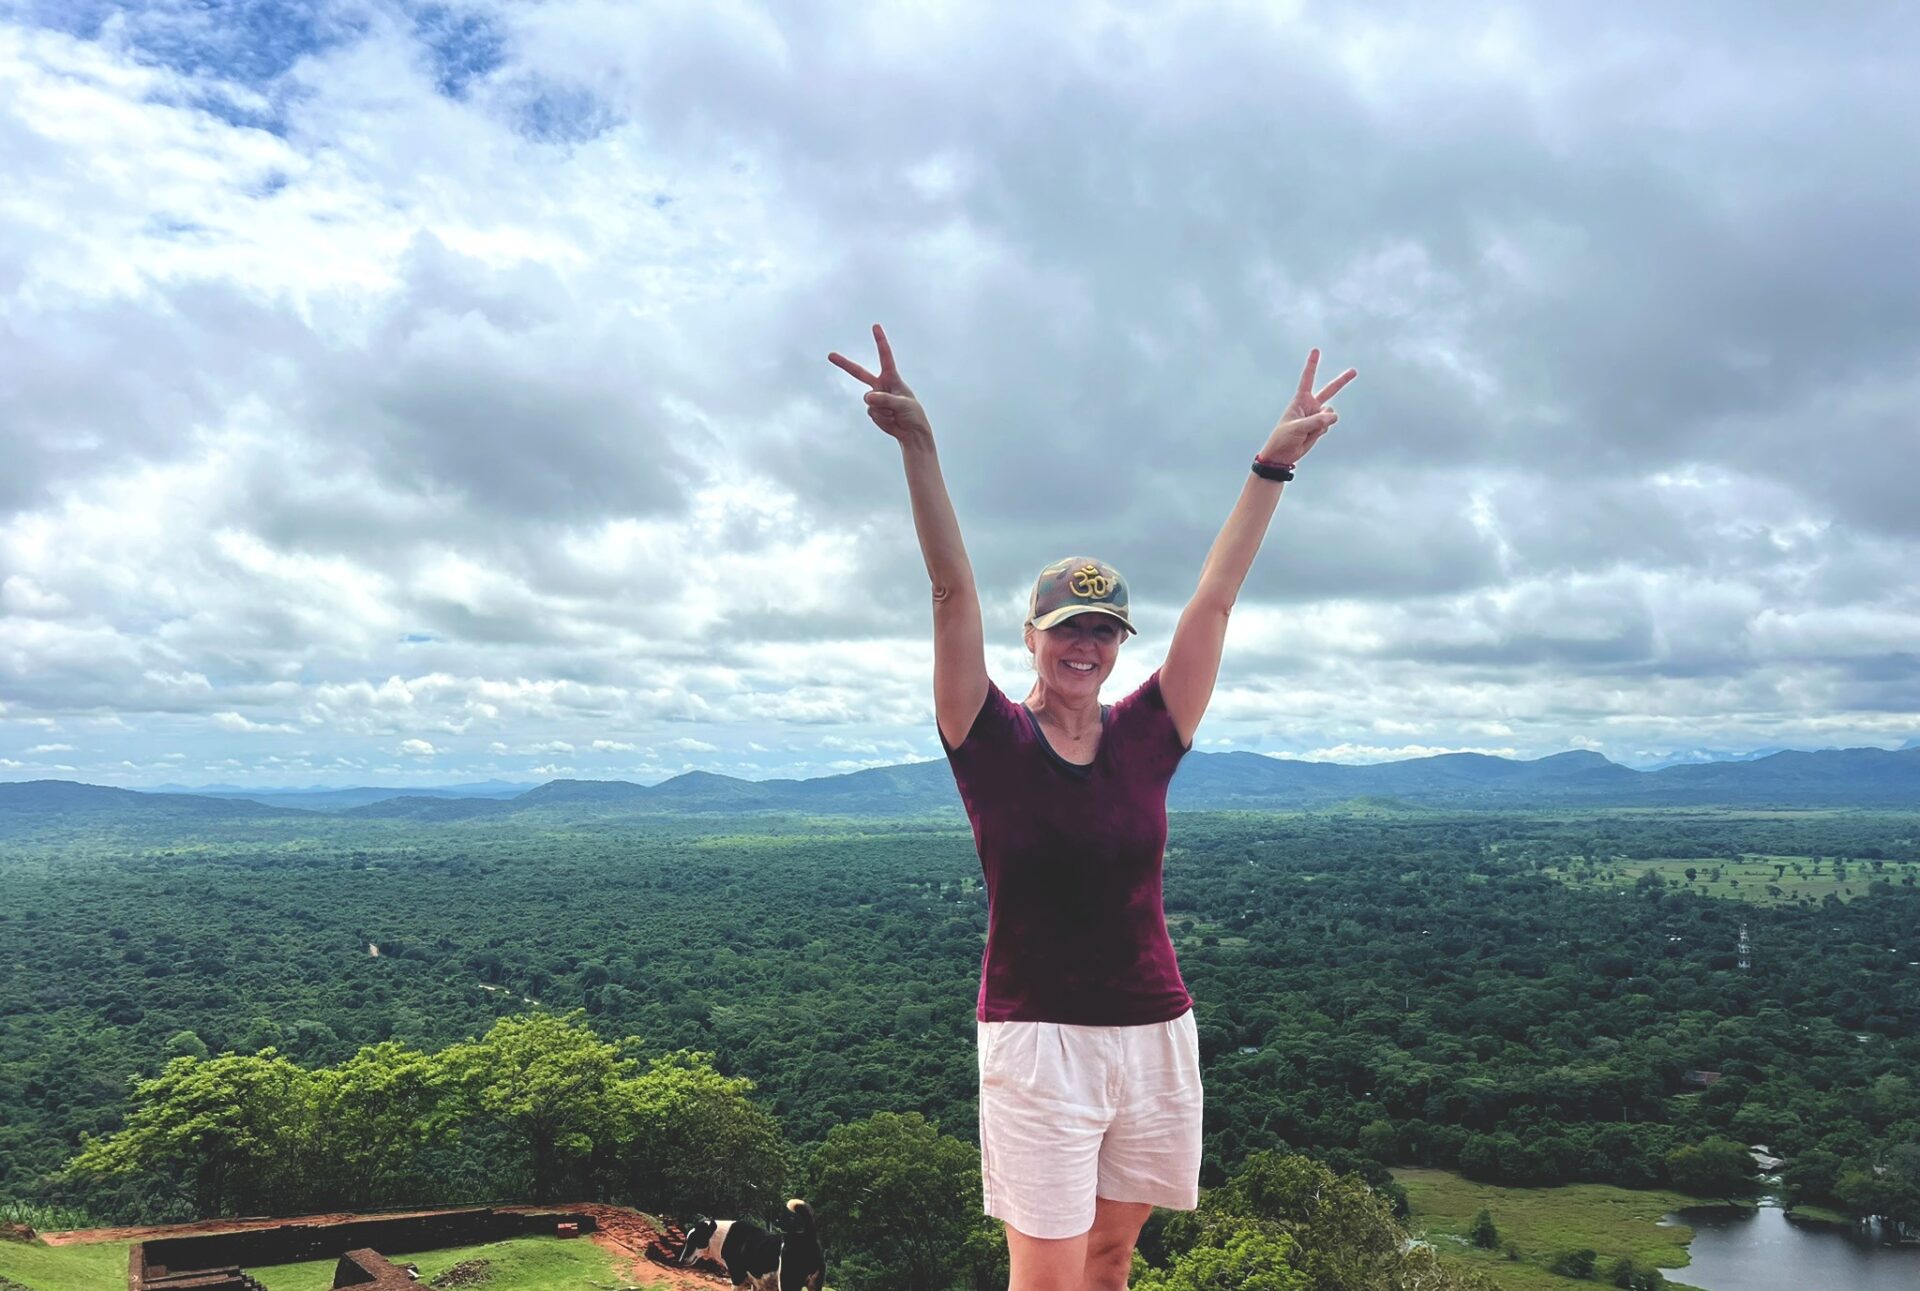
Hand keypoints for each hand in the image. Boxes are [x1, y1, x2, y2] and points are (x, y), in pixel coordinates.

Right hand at [828, 324, 933, 444]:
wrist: (911, 432)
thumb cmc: (913, 414)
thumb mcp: (903, 405)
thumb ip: (886, 400)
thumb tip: (868, 397)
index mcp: (892, 378)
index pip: (885, 357)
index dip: (880, 341)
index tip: (876, 327)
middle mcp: (881, 385)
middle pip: (859, 373)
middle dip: (844, 364)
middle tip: (830, 355)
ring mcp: (876, 398)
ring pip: (869, 400)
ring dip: (882, 410)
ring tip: (894, 414)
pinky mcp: (873, 410)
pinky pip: (870, 412)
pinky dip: (880, 418)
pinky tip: (890, 419)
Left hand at [1262, 348, 1355, 464]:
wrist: (1282, 455)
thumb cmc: (1283, 438)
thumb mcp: (1297, 428)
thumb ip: (1316, 421)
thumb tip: (1334, 416)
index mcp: (1300, 400)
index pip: (1307, 379)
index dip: (1312, 364)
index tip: (1316, 350)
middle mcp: (1310, 405)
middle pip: (1329, 391)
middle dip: (1342, 381)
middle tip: (1354, 371)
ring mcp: (1316, 416)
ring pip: (1330, 415)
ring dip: (1321, 424)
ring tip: (1306, 432)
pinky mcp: (1320, 427)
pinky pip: (1327, 427)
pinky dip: (1320, 432)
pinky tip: (1309, 437)